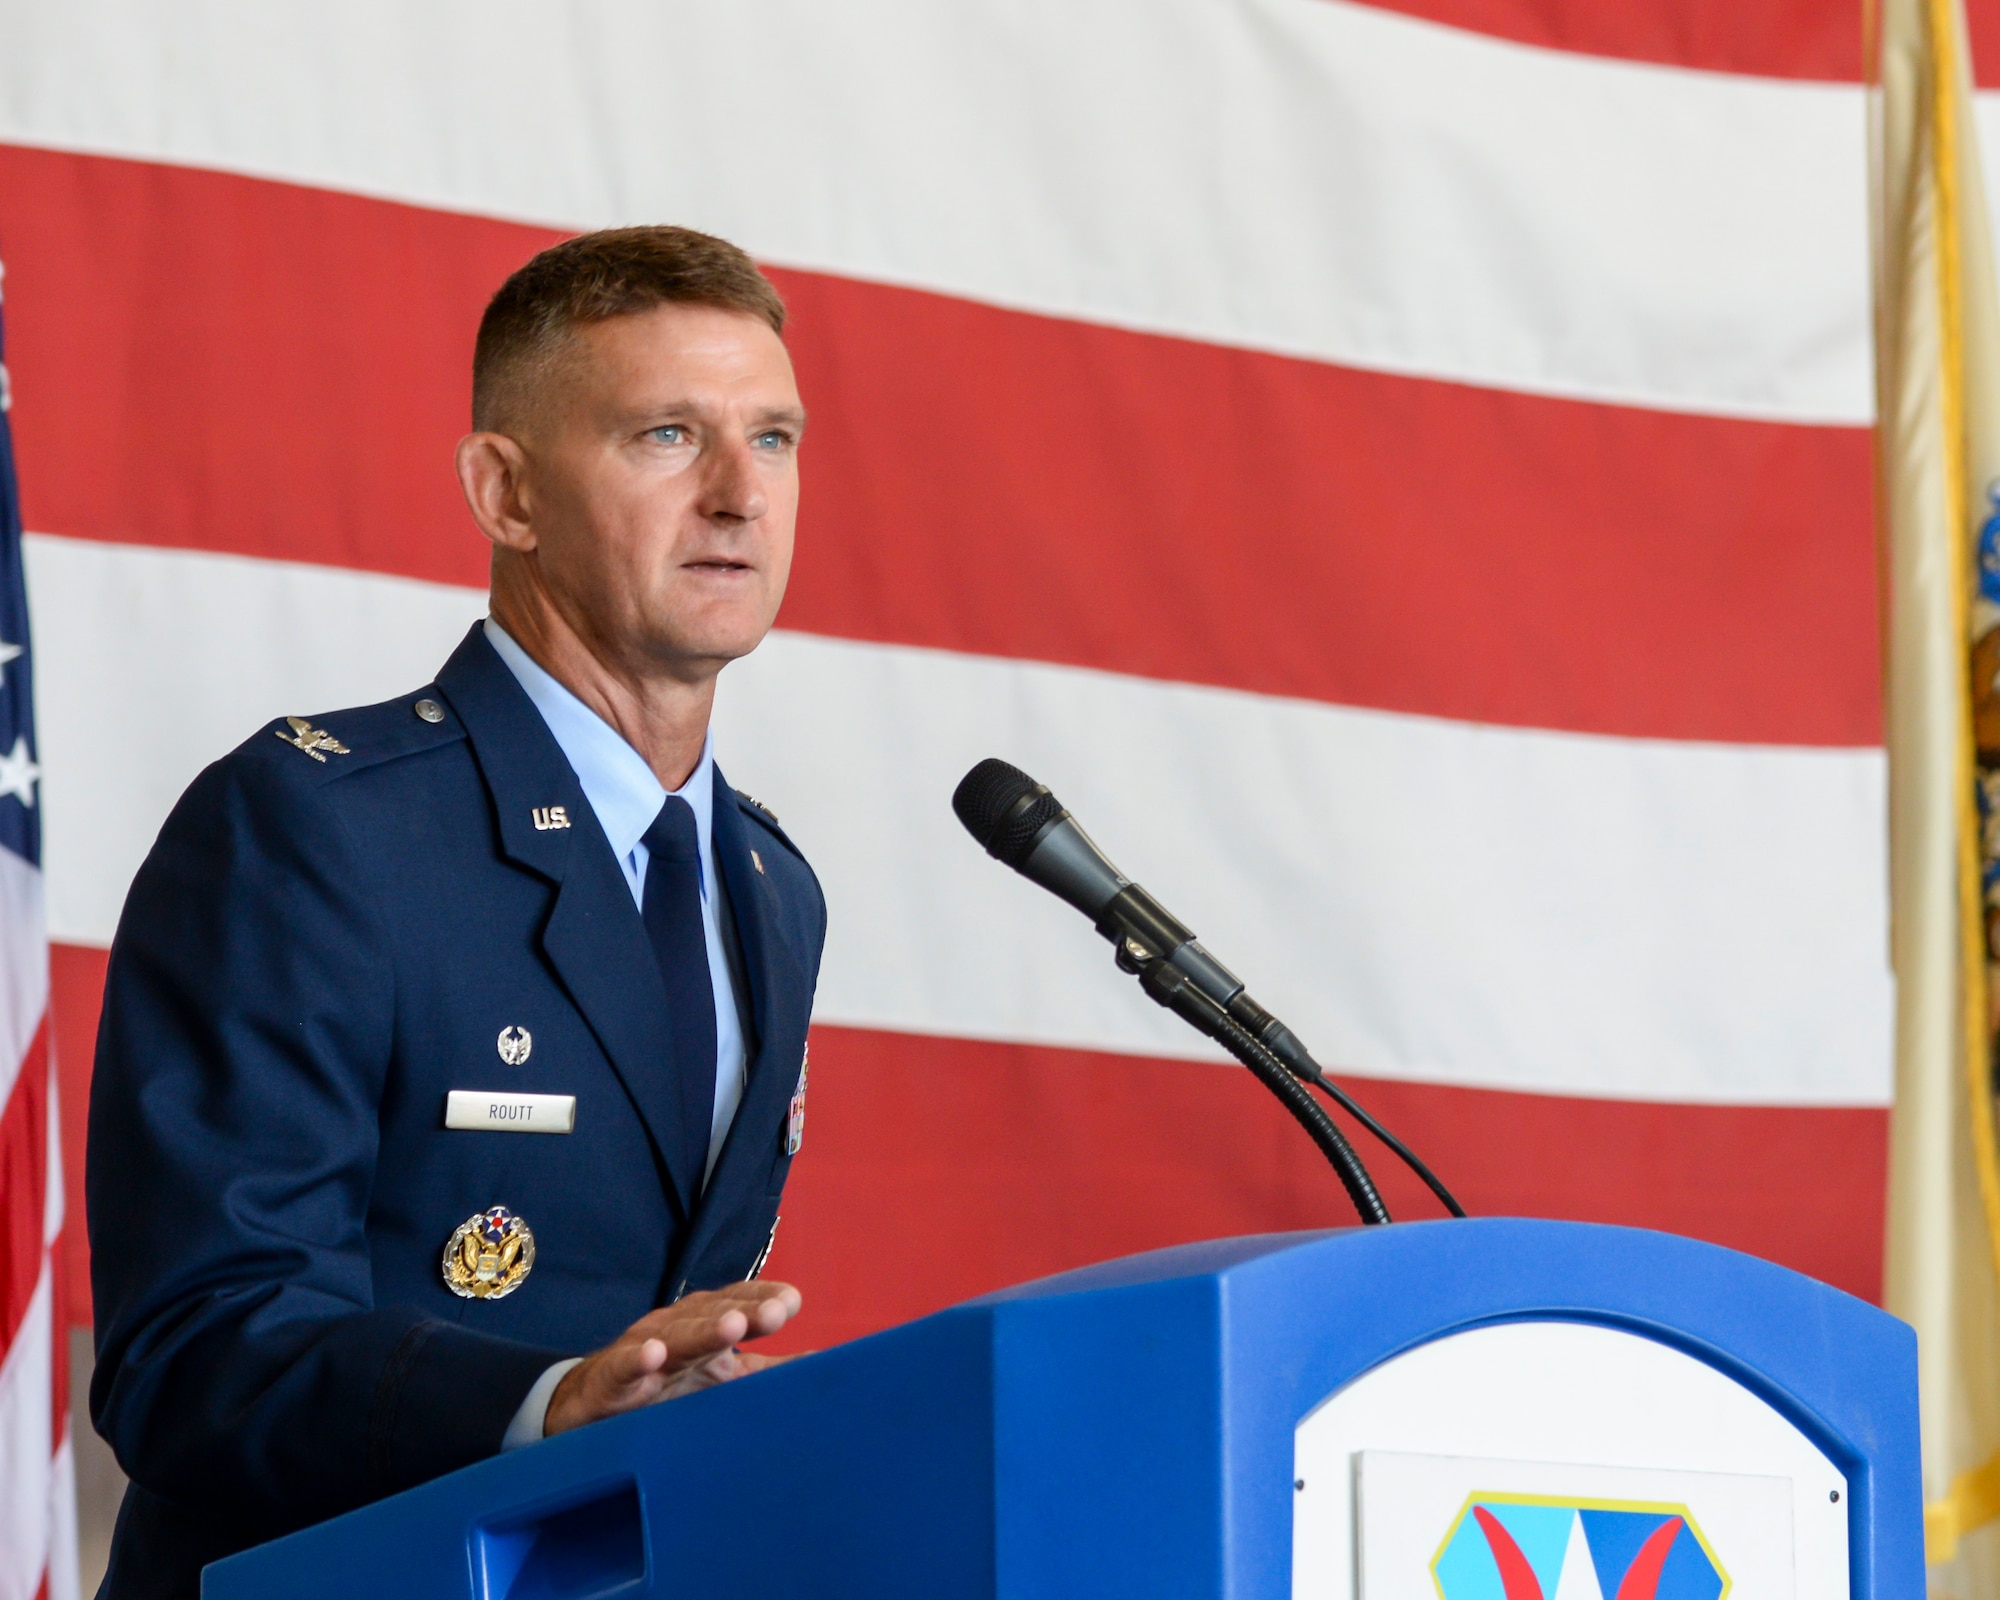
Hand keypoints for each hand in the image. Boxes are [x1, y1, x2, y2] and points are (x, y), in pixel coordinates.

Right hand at [543, 1279, 801, 1434]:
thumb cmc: (667, 1385)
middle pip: (712, 1314)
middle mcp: (677, 1327)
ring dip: (702, 1331)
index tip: (791, 1302)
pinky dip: (638, 1361)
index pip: (738, 1301)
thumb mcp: (723, 1377)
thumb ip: (769, 1371)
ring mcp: (643, 1350)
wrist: (593, 1403)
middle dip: (743, 1312)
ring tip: (730, 1328)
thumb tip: (823, 1363)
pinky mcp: (611, 1380)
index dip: (762, 1298)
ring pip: (675, 1337)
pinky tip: (653, 1357)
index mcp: (705, 1323)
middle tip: (774, 1313)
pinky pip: (624, 1368)